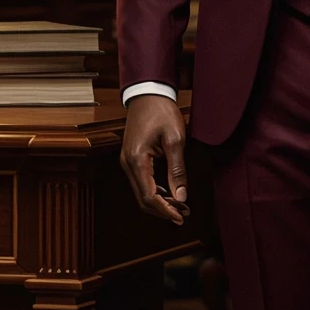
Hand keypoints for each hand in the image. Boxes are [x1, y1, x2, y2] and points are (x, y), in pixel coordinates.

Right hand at [120, 94, 190, 223]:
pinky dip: (155, 191)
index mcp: (136, 160)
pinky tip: (170, 193)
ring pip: (141, 192)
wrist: (148, 92)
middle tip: (183, 215)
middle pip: (142, 198)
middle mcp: (127, 163)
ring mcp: (127, 161)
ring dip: (159, 202)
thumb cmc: (162, 111)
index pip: (149, 196)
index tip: (181, 216)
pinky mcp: (131, 158)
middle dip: (162, 210)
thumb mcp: (175, 139)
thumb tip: (181, 196)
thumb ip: (178, 169)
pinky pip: (141, 181)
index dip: (165, 210)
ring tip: (180, 207)